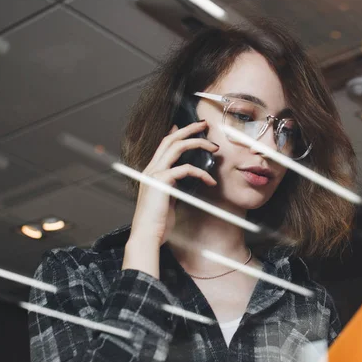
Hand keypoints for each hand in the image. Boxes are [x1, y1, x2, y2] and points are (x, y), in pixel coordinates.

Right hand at [122, 121, 218, 274]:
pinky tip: (210, 181)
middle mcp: (151, 169)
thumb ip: (172, 187)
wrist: (147, 236)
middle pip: (170, 139)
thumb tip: (181, 180)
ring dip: (198, 143)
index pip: (163, 145)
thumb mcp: (166, 200)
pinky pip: (186, 169)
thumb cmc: (157, 223)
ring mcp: (155, 174)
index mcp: (151, 172)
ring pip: (177, 147)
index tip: (187, 126)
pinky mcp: (162, 181)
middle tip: (204, 125)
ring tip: (214, 146)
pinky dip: (201, 173)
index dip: (175, 133)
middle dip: (189, 129)